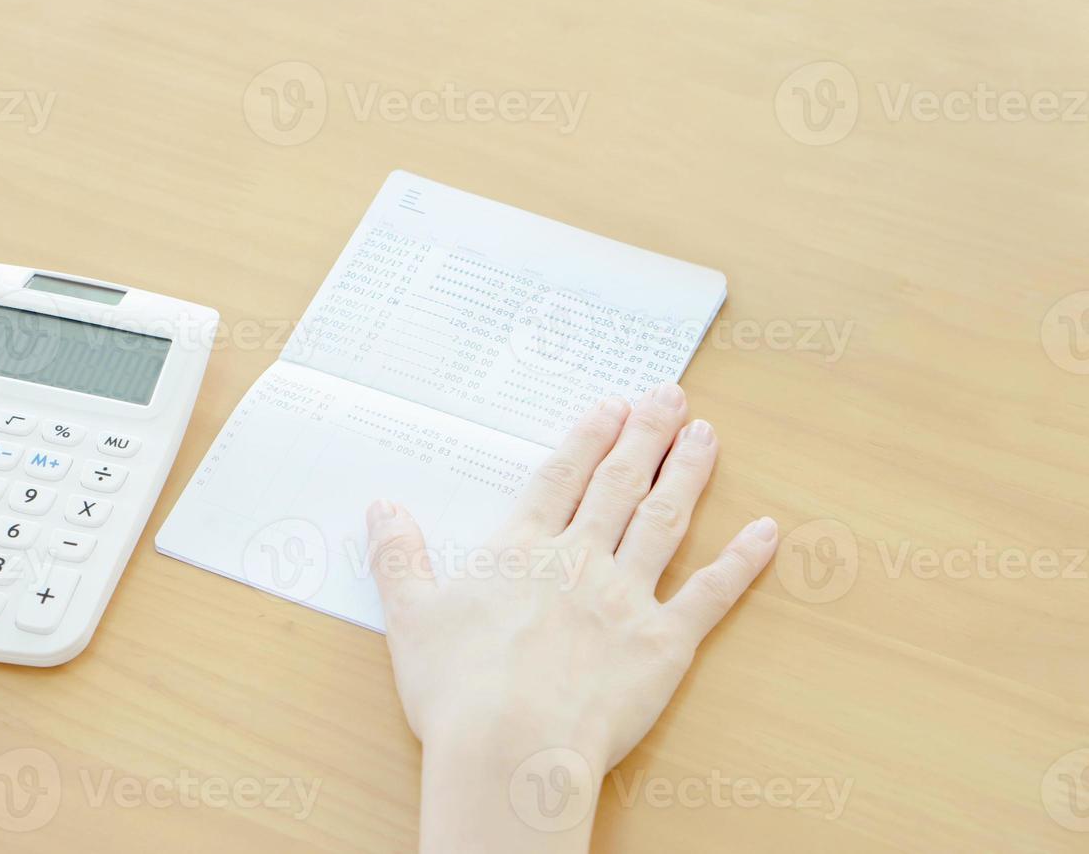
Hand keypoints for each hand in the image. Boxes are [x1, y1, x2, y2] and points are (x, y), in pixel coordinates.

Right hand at [365, 384, 778, 852]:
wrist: (511, 750)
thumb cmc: (457, 691)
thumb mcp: (410, 617)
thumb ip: (398, 557)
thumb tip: (381, 508)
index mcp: (521, 550)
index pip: (559, 478)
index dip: (586, 438)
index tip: (610, 406)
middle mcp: (579, 560)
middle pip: (618, 484)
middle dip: (644, 436)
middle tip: (670, 395)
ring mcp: (625, 597)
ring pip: (664, 521)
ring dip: (687, 474)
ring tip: (705, 435)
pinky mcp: (662, 643)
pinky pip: (710, 595)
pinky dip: (741, 563)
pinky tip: (766, 533)